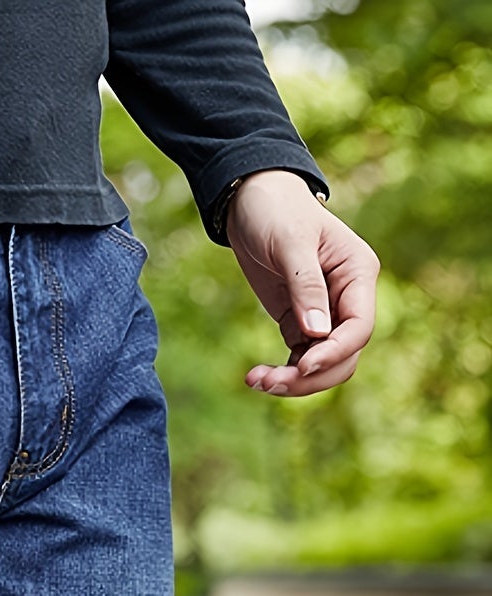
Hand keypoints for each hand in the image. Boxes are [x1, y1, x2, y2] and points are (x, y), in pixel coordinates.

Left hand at [227, 169, 379, 396]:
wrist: (250, 200)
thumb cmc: (275, 210)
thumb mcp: (290, 242)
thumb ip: (306, 286)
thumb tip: (317, 333)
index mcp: (358, 273)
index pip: (359, 328)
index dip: (334, 353)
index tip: (303, 366)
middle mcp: (348, 297)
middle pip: (343, 356)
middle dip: (311, 377)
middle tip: (270, 383)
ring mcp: (324, 313)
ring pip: (322, 365)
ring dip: (294, 381)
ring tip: (256, 381)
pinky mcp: (299, 322)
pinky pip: (299, 359)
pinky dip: (282, 372)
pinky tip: (256, 376)